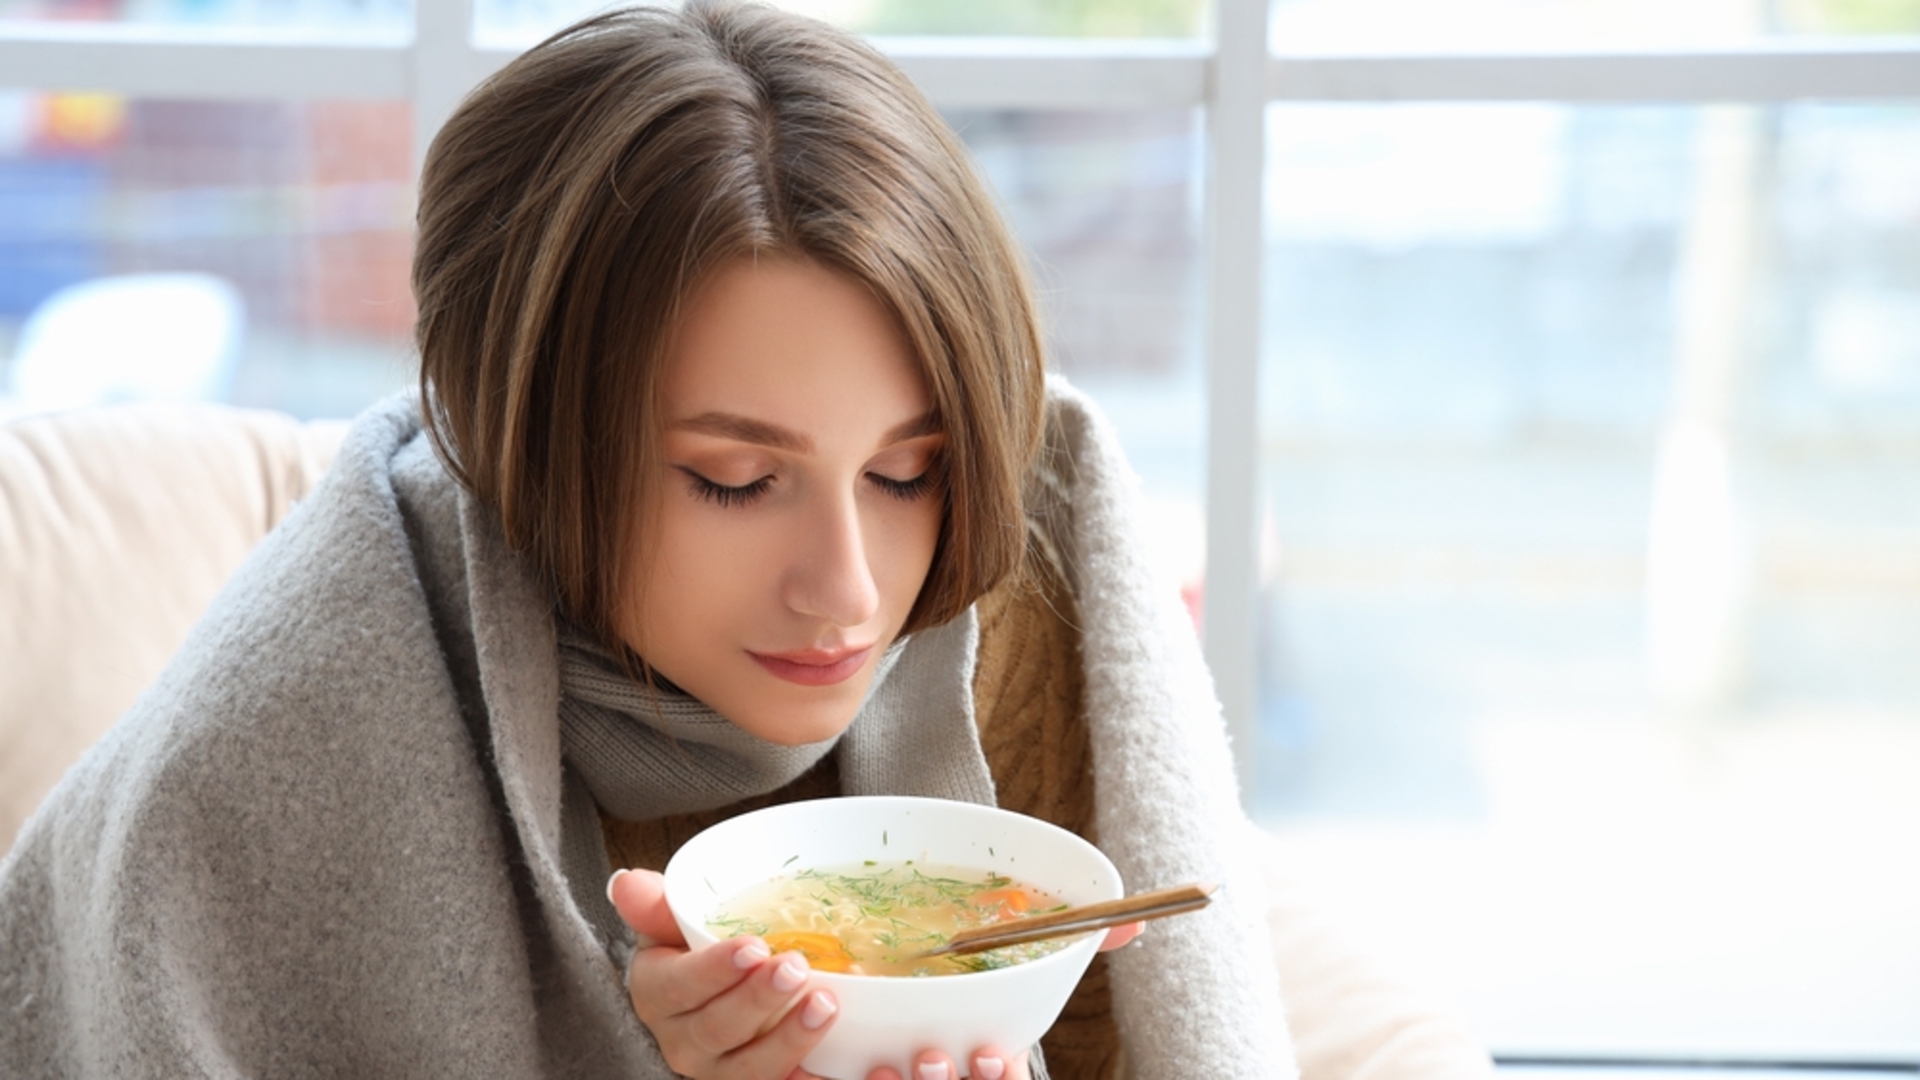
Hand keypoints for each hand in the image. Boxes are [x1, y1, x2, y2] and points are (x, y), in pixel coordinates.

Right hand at [609, 868, 839, 1078]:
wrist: (707, 996)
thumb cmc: (690, 952)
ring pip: (749, 1068)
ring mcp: (720, 1070)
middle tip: (796, 966)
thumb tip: (626, 883)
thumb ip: (652, 905)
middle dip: (758, 999)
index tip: (754, 947)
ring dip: (789, 1039)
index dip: (715, 970)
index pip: (679, 986)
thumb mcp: (667, 924)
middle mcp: (682, 1041)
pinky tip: (840, 1067)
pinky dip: (809, 1079)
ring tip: (824, 1004)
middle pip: (717, 1028)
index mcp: (657, 995)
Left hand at [858, 922, 1138, 1079]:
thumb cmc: (967, 994)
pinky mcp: (840, 1079)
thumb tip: (1133, 929)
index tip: (990, 1050)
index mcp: (987, 1064)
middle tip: (936, 1055)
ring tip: (887, 1065)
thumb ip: (1073, 949)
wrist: (900, 1008)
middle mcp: (943, 1077)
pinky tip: (818, 1068)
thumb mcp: (1018, 975)